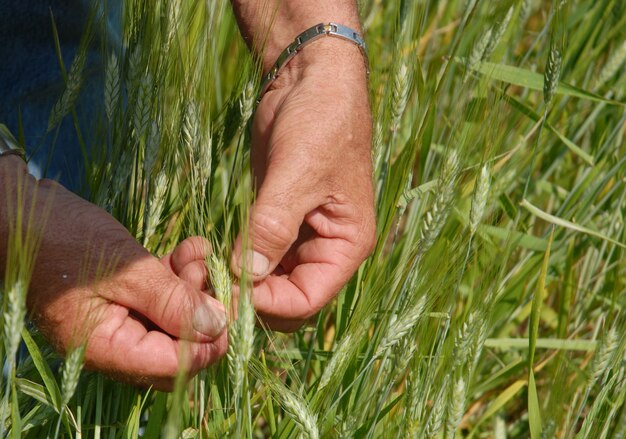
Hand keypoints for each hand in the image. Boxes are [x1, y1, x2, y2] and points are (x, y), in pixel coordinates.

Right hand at [0, 157, 226, 390]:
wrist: (23, 211)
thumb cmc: (65, 239)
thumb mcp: (126, 270)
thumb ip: (171, 302)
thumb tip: (217, 328)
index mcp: (105, 348)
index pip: (171, 366)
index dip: (208, 344)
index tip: (232, 309)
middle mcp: (112, 343)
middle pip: (175, 348)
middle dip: (203, 315)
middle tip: (215, 280)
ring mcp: (116, 320)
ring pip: (170, 321)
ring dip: (192, 289)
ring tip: (198, 255)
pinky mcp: (121, 298)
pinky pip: (158, 298)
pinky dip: (177, 277)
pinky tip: (191, 248)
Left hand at [231, 39, 375, 330]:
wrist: (309, 80)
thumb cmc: (320, 122)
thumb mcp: (298, 173)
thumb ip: (272, 227)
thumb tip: (245, 276)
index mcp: (346, 246)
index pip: (306, 301)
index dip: (266, 303)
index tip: (225, 288)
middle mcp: (325, 250)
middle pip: (285, 300)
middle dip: (248, 298)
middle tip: (206, 282)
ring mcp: (300, 237)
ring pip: (267, 283)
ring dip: (236, 282)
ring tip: (201, 267)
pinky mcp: (275, 221)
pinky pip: (255, 257)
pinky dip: (232, 260)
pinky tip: (207, 252)